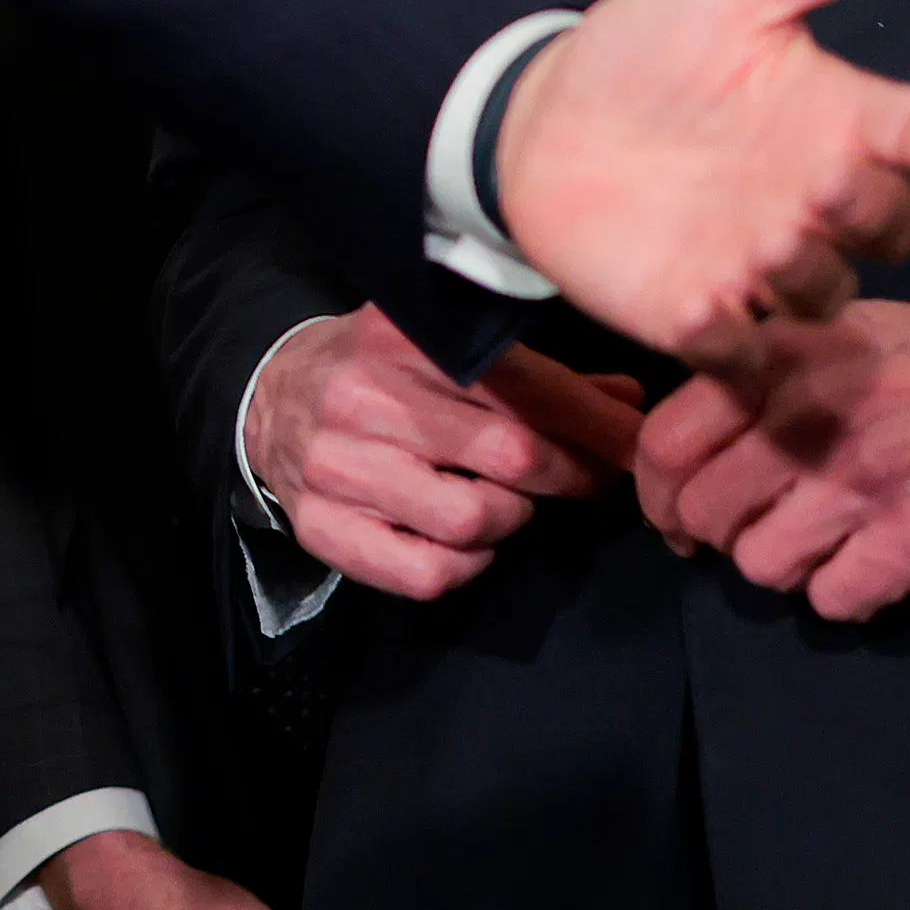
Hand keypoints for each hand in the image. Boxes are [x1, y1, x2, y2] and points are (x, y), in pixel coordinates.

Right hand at [240, 308, 617, 600]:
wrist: (269, 394)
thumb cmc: (382, 369)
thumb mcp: (448, 348)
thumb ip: (540, 379)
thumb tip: (629, 403)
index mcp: (406, 337)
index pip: (527, 388)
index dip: (598, 428)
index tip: (639, 450)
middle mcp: (365, 397)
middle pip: (510, 455)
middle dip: (568, 475)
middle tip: (588, 482)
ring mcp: (338, 466)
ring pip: (471, 520)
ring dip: (511, 521)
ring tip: (507, 503)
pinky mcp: (322, 526)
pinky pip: (425, 572)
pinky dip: (466, 566)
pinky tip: (465, 543)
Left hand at [492, 0, 909, 370]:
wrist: (543, 113)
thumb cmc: (652, 49)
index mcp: (840, 117)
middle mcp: (815, 197)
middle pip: (895, 228)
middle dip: (876, 213)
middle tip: (824, 180)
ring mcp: (760, 261)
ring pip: (825, 295)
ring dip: (809, 276)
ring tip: (769, 240)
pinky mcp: (698, 313)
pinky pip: (738, 353)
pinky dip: (731, 344)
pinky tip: (702, 308)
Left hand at [631, 295, 909, 621]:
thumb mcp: (849, 329)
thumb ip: (768, 372)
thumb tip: (696, 439)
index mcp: (785, 360)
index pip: (666, 442)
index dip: (659, 493)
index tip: (678, 515)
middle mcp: (809, 418)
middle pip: (707, 516)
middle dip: (724, 538)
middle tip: (764, 531)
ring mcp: (859, 482)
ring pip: (762, 567)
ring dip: (791, 567)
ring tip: (832, 541)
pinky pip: (833, 601)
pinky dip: (848, 594)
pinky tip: (878, 562)